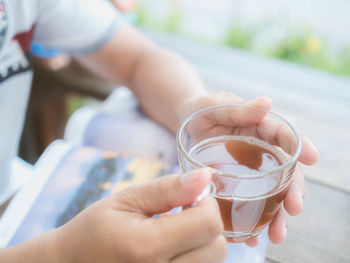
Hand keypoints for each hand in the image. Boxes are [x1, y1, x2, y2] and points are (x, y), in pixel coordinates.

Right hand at [55, 169, 227, 262]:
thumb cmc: (96, 230)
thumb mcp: (127, 200)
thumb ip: (169, 188)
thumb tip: (206, 175)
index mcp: (147, 248)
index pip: (209, 224)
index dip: (205, 203)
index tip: (188, 199)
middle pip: (218, 247)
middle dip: (205, 224)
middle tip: (177, 216)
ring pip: (213, 261)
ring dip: (201, 243)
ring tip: (171, 235)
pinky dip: (194, 257)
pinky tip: (171, 250)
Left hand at [180, 92, 318, 245]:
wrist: (185, 123)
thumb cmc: (201, 110)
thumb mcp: (213, 105)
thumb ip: (237, 108)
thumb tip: (267, 102)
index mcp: (258, 125)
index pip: (283, 134)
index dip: (300, 144)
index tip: (313, 158)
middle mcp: (260, 149)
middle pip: (283, 170)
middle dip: (292, 190)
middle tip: (294, 208)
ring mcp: (249, 168)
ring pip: (270, 192)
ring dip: (277, 215)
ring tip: (277, 235)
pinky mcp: (236, 183)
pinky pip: (248, 202)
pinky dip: (252, 221)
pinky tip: (252, 237)